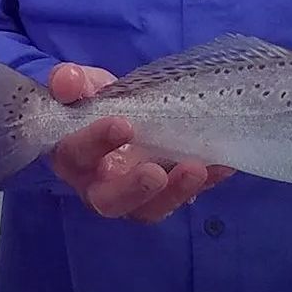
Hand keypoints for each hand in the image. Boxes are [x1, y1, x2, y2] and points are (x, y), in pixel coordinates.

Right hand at [47, 63, 233, 222]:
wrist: (118, 112)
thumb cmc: (93, 102)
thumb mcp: (81, 85)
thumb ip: (70, 82)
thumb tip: (69, 81)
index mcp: (72, 158)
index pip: (76, 155)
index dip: (96, 142)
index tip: (123, 124)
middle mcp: (98, 185)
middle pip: (109, 201)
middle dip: (134, 189)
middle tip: (156, 172)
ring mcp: (133, 196)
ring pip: (148, 210)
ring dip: (174, 193)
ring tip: (197, 169)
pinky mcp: (163, 195)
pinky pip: (183, 197)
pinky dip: (205, 184)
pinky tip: (222, 165)